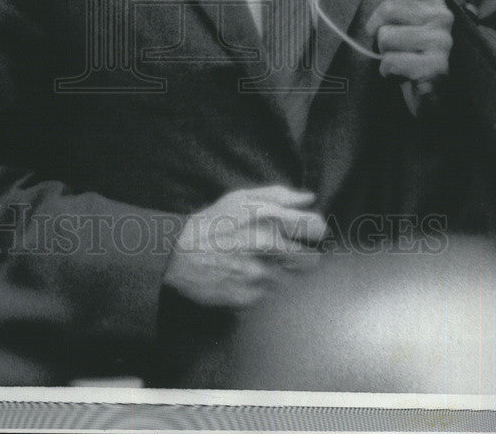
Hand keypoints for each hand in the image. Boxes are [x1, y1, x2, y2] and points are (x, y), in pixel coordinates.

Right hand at [163, 184, 326, 308]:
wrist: (178, 255)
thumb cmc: (212, 223)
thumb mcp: (241, 199)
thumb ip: (279, 195)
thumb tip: (309, 198)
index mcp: (268, 218)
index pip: (316, 227)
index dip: (317, 232)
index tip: (311, 235)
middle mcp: (268, 247)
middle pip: (313, 259)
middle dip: (308, 258)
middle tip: (296, 257)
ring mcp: (260, 276)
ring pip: (299, 283)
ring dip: (294, 279)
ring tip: (279, 272)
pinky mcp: (251, 300)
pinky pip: (278, 301)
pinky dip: (276, 295)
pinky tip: (263, 286)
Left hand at [366, 0, 452, 83]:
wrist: (427, 93)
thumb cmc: (407, 51)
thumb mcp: (397, 20)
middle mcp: (441, 15)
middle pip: (389, 8)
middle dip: (376, 28)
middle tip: (390, 43)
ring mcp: (442, 40)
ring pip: (386, 37)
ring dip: (383, 52)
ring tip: (400, 58)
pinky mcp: (436, 66)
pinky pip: (391, 62)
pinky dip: (388, 71)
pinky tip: (403, 75)